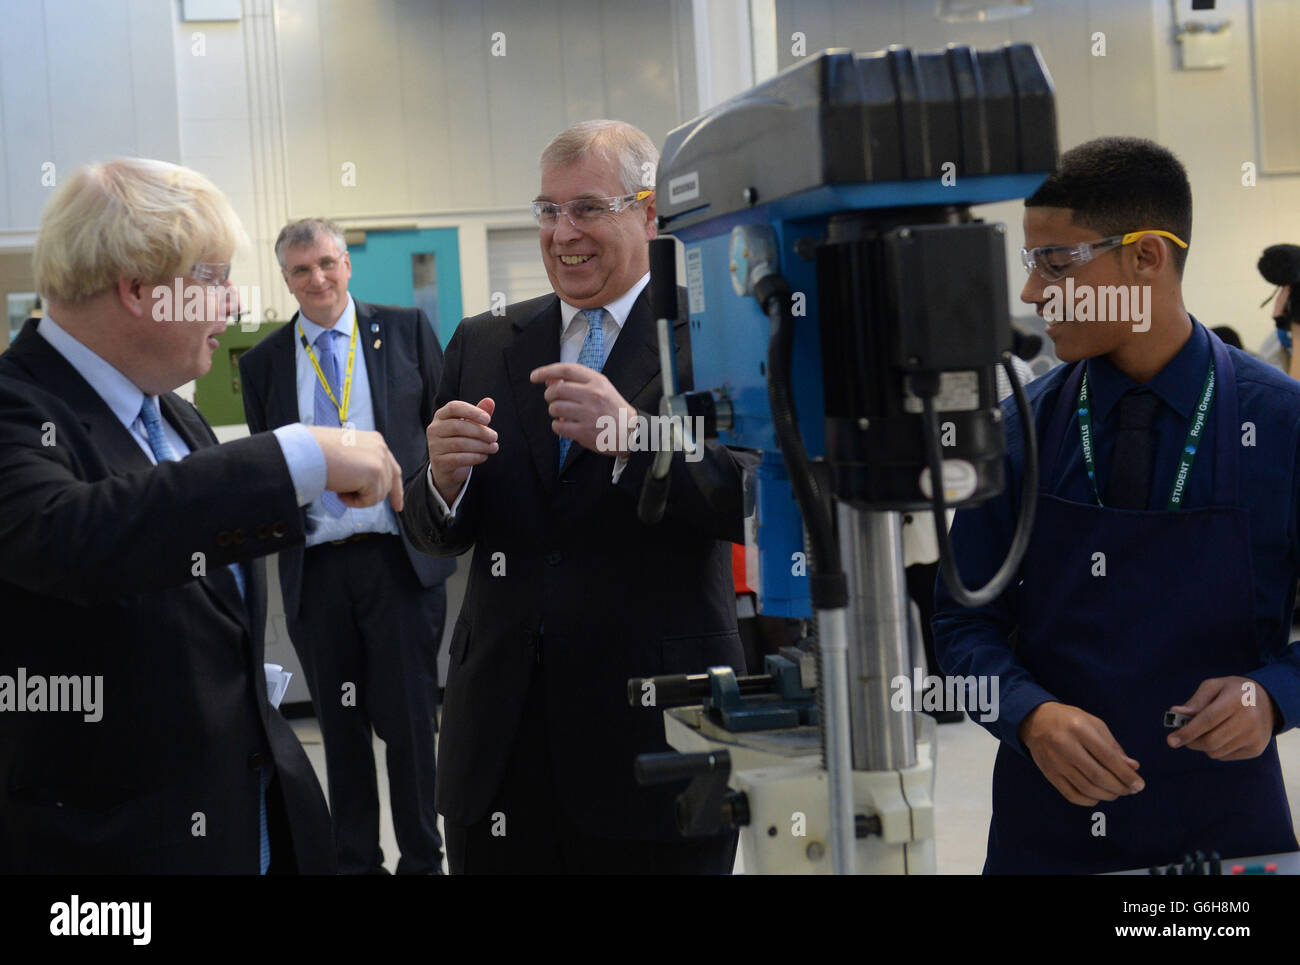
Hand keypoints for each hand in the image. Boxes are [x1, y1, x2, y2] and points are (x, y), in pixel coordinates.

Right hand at [306, 426, 404, 511]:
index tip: (397, 506)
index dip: (395, 489)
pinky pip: (370, 500)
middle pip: (388, 484)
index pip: (392, 469)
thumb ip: (363, 465)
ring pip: (378, 495)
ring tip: (339, 486)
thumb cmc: (319, 453)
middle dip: (372, 496)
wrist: (307, 452)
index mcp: (375, 441)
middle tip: (347, 495)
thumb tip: (367, 484)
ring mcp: (380, 461)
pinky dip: (354, 502)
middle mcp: (381, 448)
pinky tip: (340, 491)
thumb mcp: (348, 455)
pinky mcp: (375, 474)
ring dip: (357, 497)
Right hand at [425, 398, 497, 505]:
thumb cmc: (460, 440)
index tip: (488, 419)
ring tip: (493, 447)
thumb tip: (490, 401)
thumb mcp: (470, 425)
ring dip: (480, 445)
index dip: (471, 411)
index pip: (453, 407)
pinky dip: (474, 457)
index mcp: (441, 415)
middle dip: (479, 431)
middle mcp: (434, 429)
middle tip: (494, 437)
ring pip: (459, 444)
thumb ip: (479, 413)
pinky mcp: (439, 462)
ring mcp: (434, 446)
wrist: (447, 466)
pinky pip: (458, 459)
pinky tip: (484, 456)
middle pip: (457, 426)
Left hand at [530, 362, 634, 457]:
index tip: (535, 376)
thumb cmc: (613, 409)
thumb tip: (549, 379)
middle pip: (556, 390)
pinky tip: (567, 426)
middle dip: (549, 396)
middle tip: (554, 400)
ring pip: (554, 408)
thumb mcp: (600, 389)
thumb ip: (577, 382)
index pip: (566, 369)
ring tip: (564, 414)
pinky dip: (558, 426)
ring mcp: (588, 414)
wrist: (631, 433)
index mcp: (597, 381)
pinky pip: (558, 426)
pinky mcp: (584, 432)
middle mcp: (593, 395)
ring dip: (554, 412)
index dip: (546, 371)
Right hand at [1019, 701, 1144, 805]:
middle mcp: (1065, 745)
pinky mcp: (1049, 773)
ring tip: (1117, 792)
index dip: (1126, 774)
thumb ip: (1113, 746)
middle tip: (1130, 790)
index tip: (1139, 784)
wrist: (1035, 720)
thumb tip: (1133, 768)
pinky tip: (1097, 796)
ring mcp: (1055, 761)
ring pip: (1086, 788)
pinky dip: (1088, 800)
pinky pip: (1071, 794)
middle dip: (1119, 787)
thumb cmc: (1069, 720)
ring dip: (1106, 795)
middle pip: (1097, 776)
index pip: (1107, 757)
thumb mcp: (1093, 724)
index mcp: (1079, 729)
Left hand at [1167, 676, 1277, 760]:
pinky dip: (1215, 749)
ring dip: (1203, 746)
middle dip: (1191, 741)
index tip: (1171, 741)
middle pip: (1211, 740)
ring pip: (1216, 751)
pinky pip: (1225, 756)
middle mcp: (1249, 720)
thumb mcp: (1214, 687)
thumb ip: (1195, 702)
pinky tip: (1221, 736)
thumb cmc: (1233, 692)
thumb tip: (1175, 713)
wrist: (1269, 702)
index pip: (1208, 720)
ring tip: (1205, 731)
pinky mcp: (1256, 749)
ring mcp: (1254, 737)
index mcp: (1236, 700)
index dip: (1188, 732)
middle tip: (1182, 736)